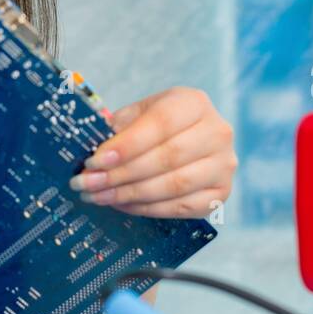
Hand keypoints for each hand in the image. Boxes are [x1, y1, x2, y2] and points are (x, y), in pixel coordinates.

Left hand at [68, 86, 236, 217]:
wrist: (190, 140)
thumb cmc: (159, 126)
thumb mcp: (139, 114)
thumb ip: (119, 130)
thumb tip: (94, 158)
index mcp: (195, 103)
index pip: (160, 124)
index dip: (126, 146)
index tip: (95, 161)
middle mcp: (217, 132)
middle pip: (167, 158)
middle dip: (121, 174)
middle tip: (89, 184)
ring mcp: (223, 165)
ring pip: (173, 185)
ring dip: (130, 194)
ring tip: (99, 196)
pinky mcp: (221, 192)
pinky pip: (180, 207)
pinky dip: (147, 209)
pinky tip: (122, 204)